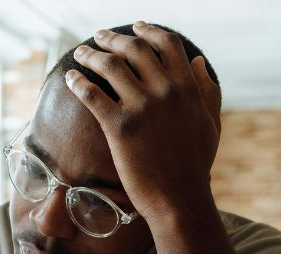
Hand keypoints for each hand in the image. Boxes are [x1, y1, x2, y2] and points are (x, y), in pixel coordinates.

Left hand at [63, 22, 222, 224]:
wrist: (178, 200)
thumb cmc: (195, 166)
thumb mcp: (210, 123)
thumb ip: (207, 90)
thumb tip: (197, 61)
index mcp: (187, 88)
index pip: (166, 44)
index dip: (148, 30)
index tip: (135, 26)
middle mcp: (165, 91)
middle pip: (134, 49)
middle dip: (113, 38)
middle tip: (98, 37)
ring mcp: (142, 107)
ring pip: (110, 65)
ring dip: (91, 54)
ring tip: (79, 53)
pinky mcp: (119, 127)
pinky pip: (92, 94)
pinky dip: (78, 82)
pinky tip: (70, 78)